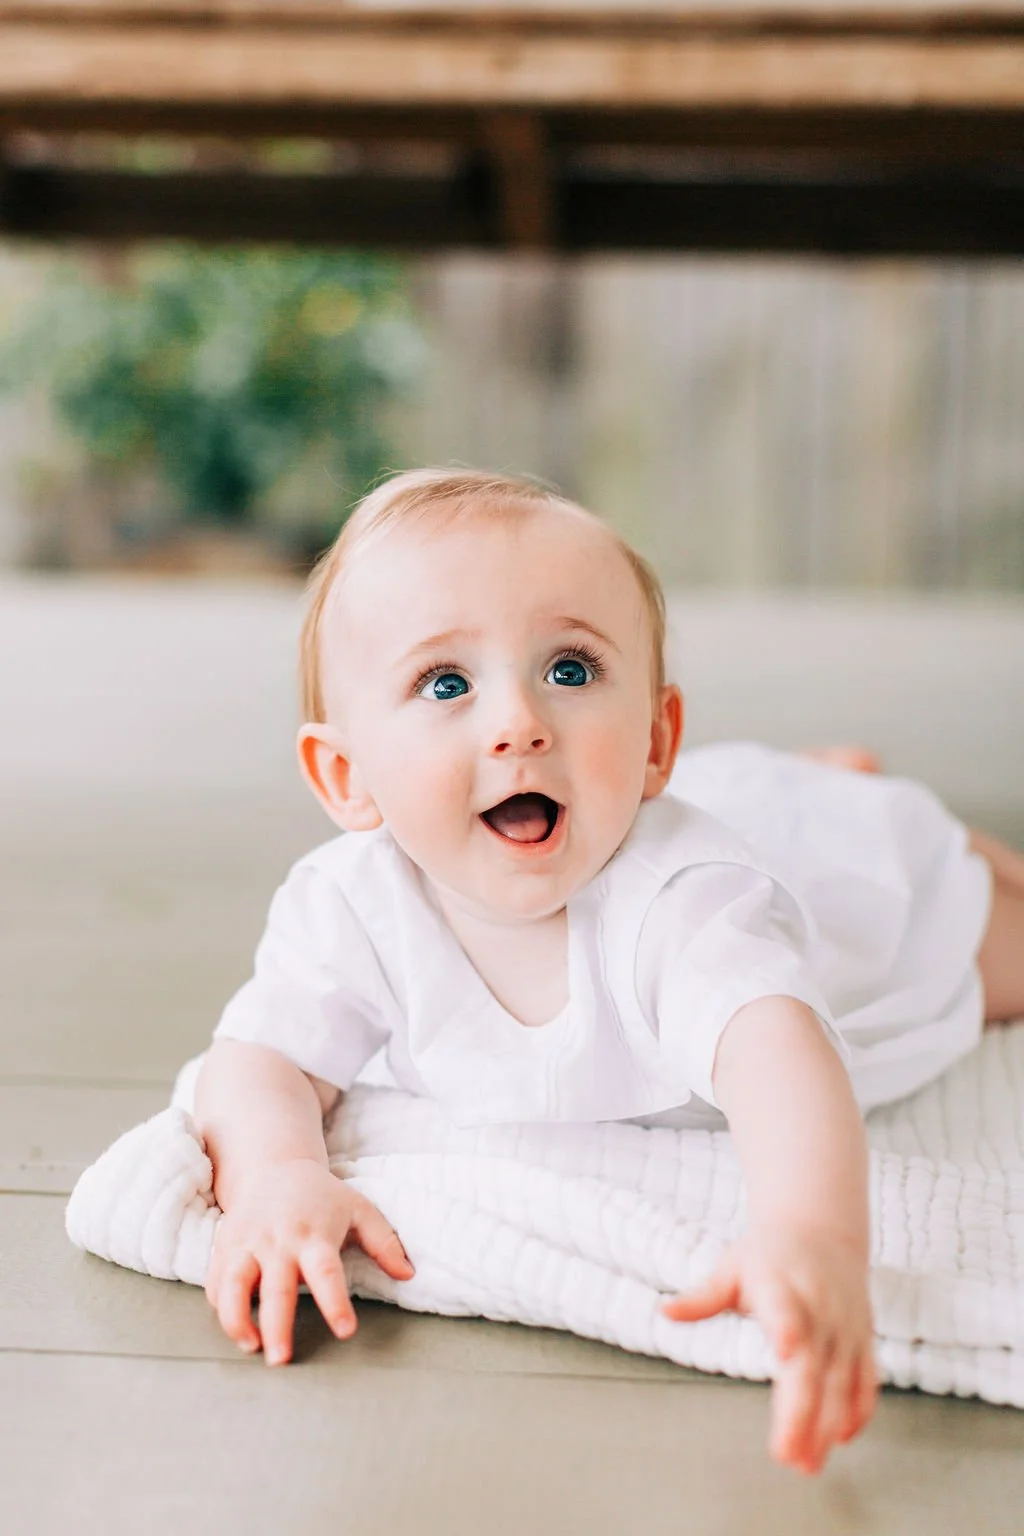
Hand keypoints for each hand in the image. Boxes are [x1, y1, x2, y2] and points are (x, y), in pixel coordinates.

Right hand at [205, 1158, 414, 1364]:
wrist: (274, 1168)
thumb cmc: (322, 1197)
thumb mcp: (359, 1209)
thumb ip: (385, 1242)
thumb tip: (409, 1274)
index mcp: (314, 1234)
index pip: (326, 1271)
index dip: (334, 1302)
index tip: (345, 1331)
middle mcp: (278, 1240)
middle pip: (275, 1286)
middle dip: (276, 1325)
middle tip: (282, 1360)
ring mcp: (247, 1243)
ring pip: (233, 1284)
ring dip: (237, 1319)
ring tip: (251, 1347)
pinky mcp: (224, 1247)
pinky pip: (216, 1282)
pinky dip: (221, 1308)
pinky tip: (237, 1327)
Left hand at [661, 1224, 876, 1473]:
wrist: (823, 1230)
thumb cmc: (769, 1254)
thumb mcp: (732, 1266)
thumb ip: (703, 1297)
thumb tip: (665, 1311)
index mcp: (780, 1286)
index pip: (786, 1309)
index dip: (788, 1330)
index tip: (787, 1353)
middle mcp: (818, 1307)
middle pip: (813, 1364)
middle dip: (803, 1411)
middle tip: (787, 1455)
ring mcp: (844, 1326)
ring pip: (841, 1380)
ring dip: (827, 1424)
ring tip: (808, 1463)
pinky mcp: (861, 1339)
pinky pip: (865, 1379)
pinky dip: (858, 1410)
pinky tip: (841, 1439)